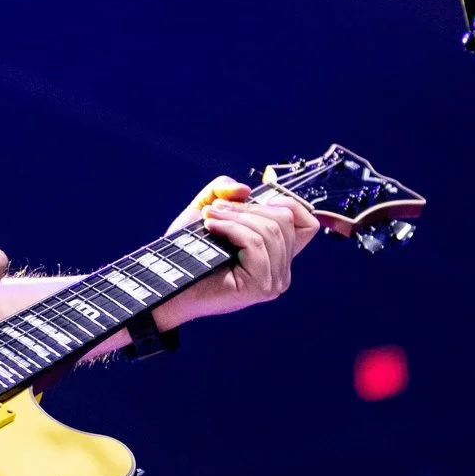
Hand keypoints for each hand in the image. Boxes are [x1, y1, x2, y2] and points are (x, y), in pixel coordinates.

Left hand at [153, 177, 317, 329]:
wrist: (167, 280)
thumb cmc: (187, 249)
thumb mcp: (208, 208)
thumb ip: (225, 190)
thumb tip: (245, 189)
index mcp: (277, 254)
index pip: (307, 224)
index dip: (288, 202)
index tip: (253, 198)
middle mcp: (282, 270)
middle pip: (285, 220)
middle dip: (247, 207)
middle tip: (215, 207)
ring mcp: (274, 281)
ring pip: (269, 230)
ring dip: (235, 216)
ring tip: (209, 216)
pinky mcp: (261, 286)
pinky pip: (255, 243)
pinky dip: (231, 228)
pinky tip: (211, 227)